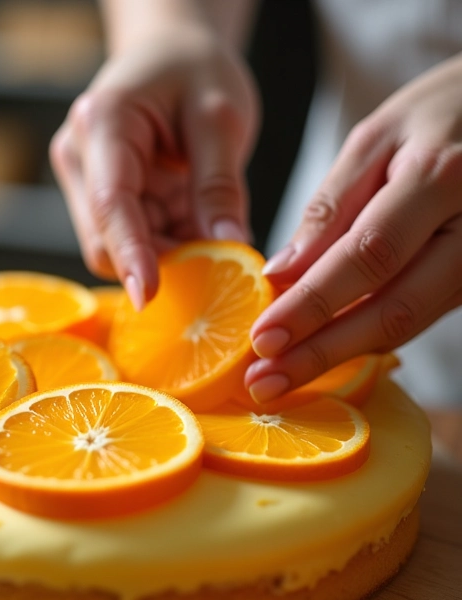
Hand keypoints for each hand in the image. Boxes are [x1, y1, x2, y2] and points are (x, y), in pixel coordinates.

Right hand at [50, 24, 257, 307]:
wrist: (169, 53)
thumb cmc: (193, 68)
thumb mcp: (221, 117)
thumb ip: (221, 184)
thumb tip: (229, 247)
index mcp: (104, 124)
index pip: (111, 204)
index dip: (130, 255)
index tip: (150, 296)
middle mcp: (81, 157)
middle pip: (106, 240)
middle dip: (160, 262)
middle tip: (218, 269)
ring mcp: (87, 182)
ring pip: (118, 249)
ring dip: (168, 254)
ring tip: (212, 236)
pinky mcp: (100, 199)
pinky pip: (133, 240)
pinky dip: (168, 244)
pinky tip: (195, 227)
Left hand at [247, 54, 461, 402]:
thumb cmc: (441, 111)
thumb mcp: (377, 138)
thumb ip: (330, 208)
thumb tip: (280, 274)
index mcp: (440, 178)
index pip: (367, 258)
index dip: (312, 305)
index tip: (261, 340)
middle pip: (394, 307)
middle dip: (322, 352)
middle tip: (265, 383)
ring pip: (409, 321)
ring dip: (343, 355)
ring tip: (284, 377)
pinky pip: (420, 314)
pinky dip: (369, 337)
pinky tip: (326, 351)